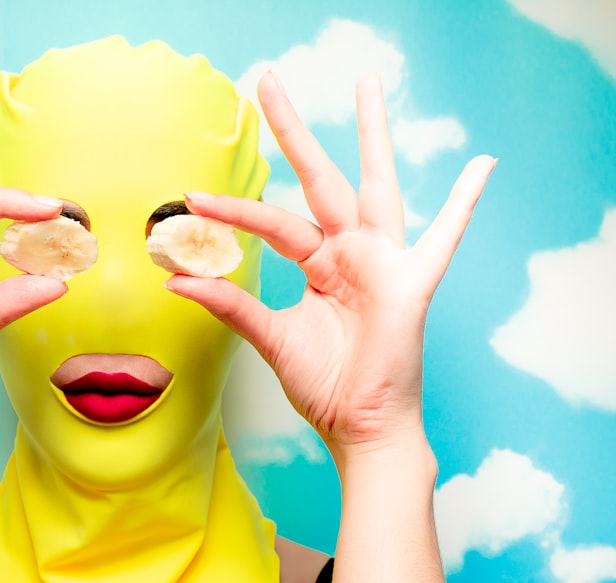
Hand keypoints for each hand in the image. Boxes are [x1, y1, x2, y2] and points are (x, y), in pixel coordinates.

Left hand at [170, 72, 493, 462]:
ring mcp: (383, 262)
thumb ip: (230, 305)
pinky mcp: (411, 285)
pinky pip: (443, 240)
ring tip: (367, 83)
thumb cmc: (325, 383)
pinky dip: (463, 205)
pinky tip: (482, 167)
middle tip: (266, 79)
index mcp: (320, 262)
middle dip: (294, 131)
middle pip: (320, 177)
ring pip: (374, 186)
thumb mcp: (269, 337)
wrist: (359, 428)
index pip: (273, 221)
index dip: (234, 208)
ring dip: (372, 135)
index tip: (192, 197)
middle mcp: (351, 251)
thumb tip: (176, 281)